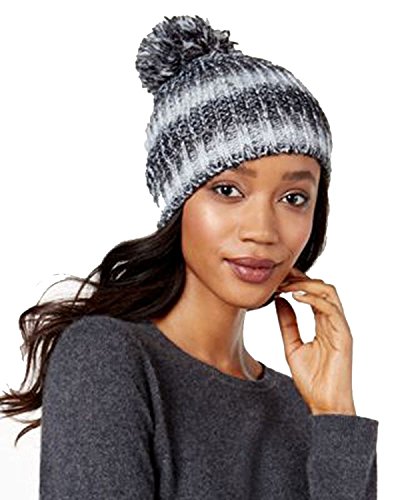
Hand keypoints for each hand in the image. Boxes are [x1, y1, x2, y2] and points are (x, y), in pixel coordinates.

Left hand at [275, 267, 355, 415]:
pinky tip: (296, 297)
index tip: (277, 281)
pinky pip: (331, 309)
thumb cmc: (312, 380)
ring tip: (286, 286)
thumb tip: (279, 301)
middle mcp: (334, 322)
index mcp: (323, 323)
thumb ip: (287, 323)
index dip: (296, 283)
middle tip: (280, 278)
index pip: (313, 294)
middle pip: (322, 287)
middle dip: (301, 279)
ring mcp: (340, 327)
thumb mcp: (292, 346)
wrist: (323, 404)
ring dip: (306, 284)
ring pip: (329, 292)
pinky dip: (313, 298)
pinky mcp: (344, 336)